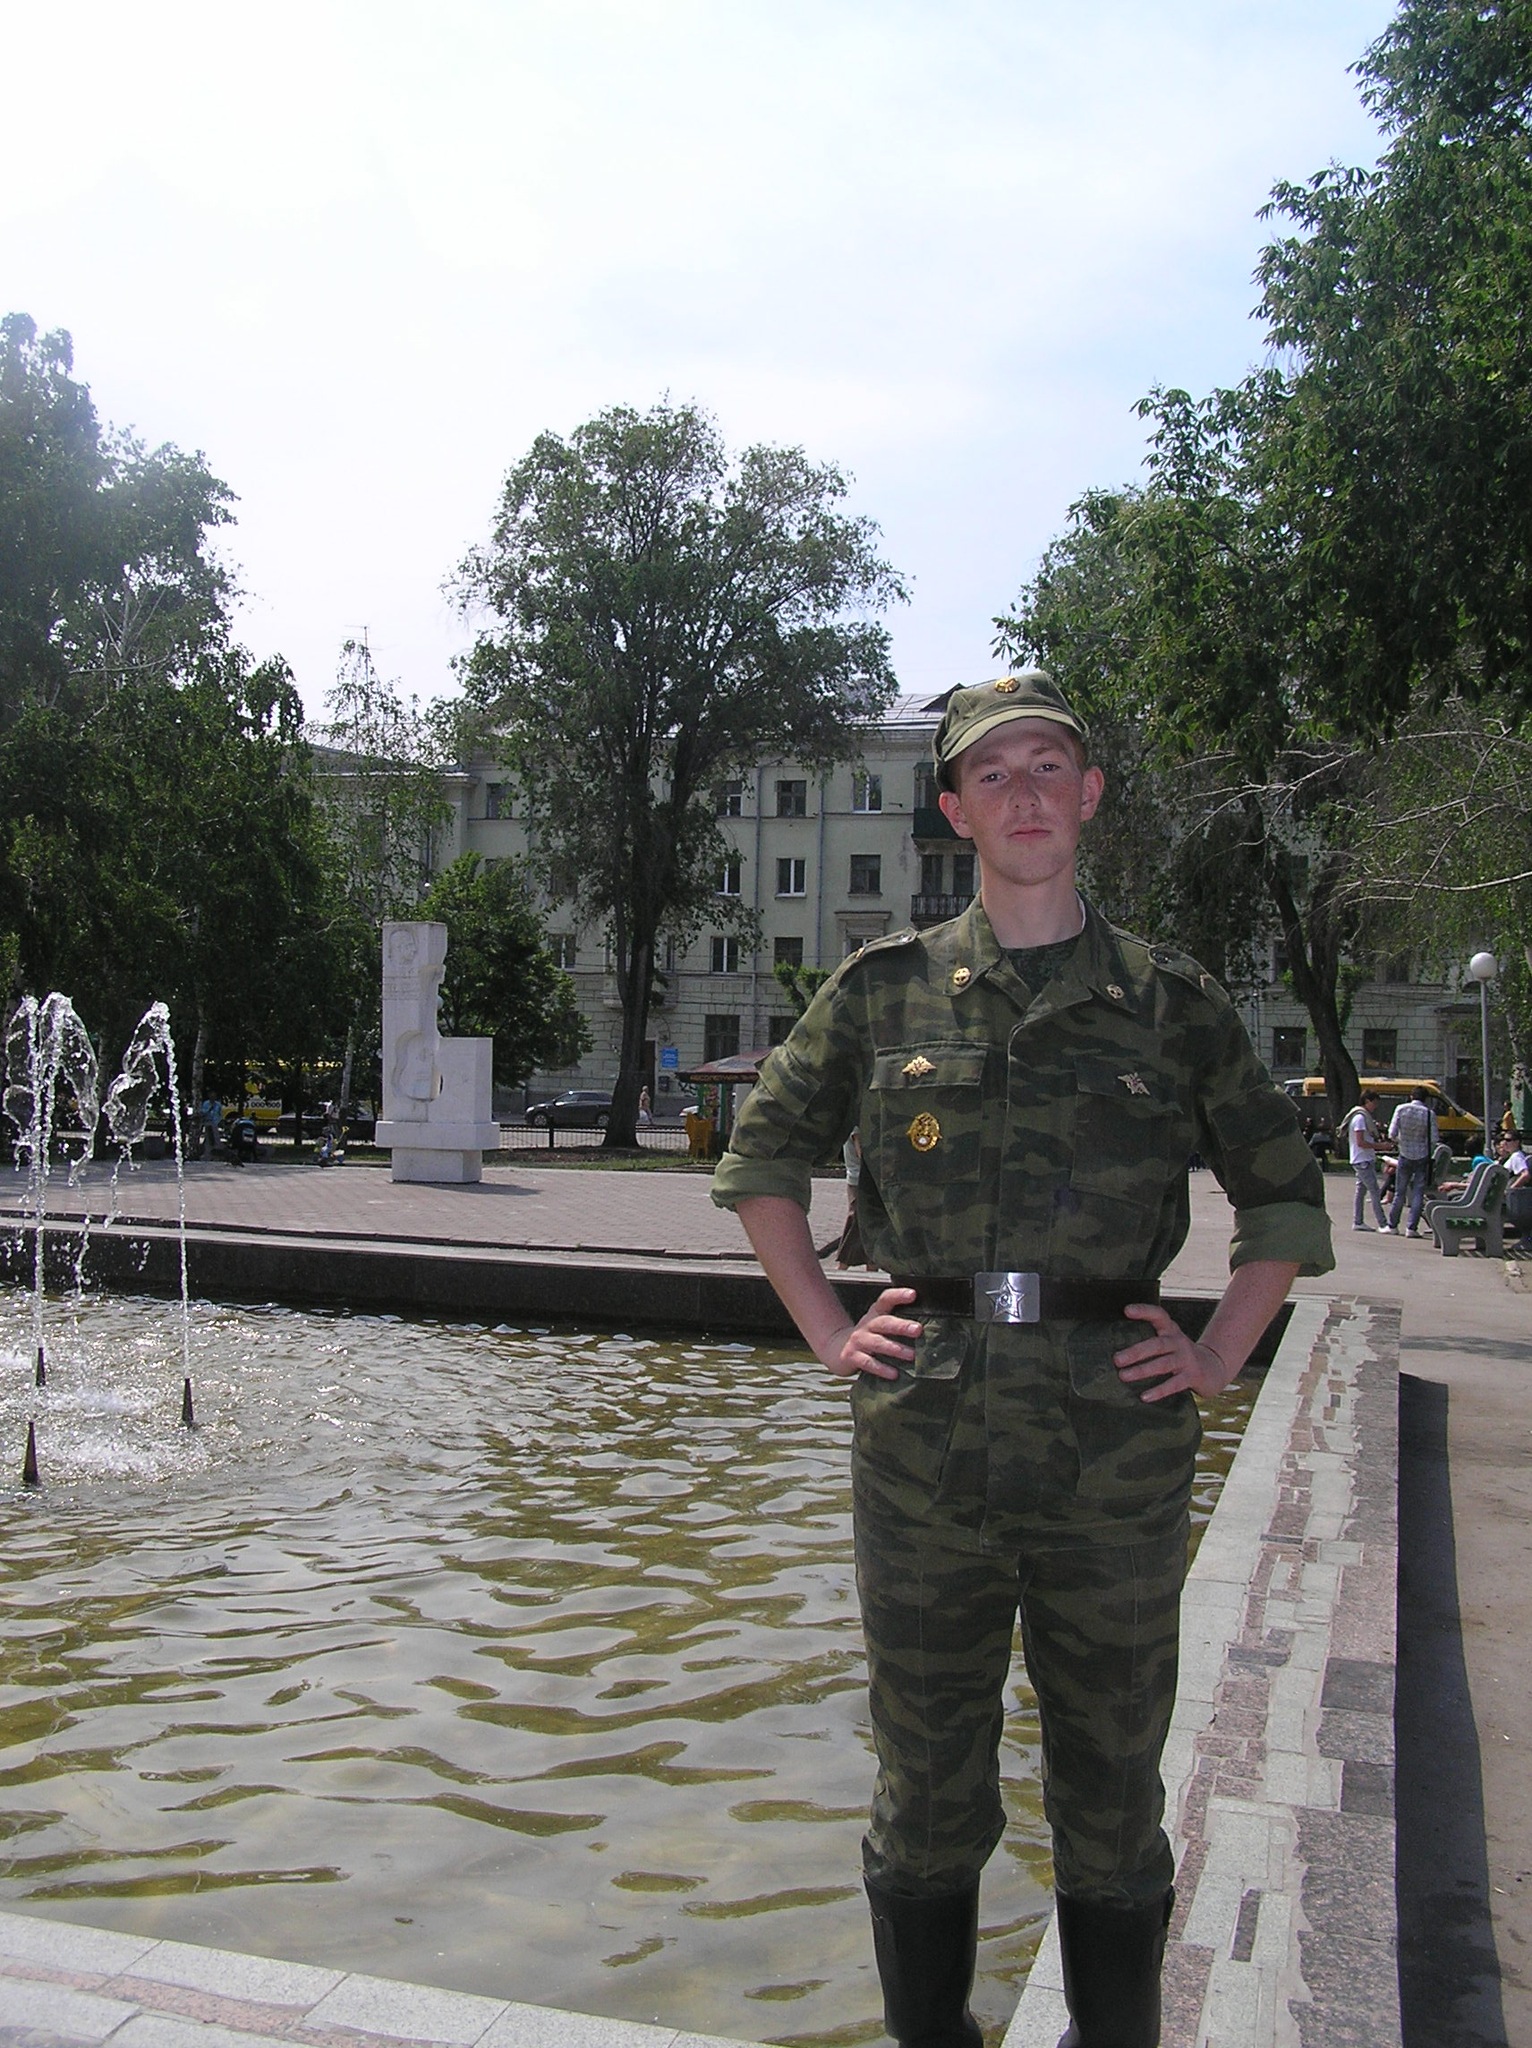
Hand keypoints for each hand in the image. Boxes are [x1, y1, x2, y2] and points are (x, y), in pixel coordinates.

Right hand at [820, 1287, 921, 1379]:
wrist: (837, 1348)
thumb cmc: (868, 1335)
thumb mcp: (878, 1323)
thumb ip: (897, 1321)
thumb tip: (930, 1324)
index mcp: (875, 1314)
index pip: (886, 1299)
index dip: (898, 1295)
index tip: (913, 1294)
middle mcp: (867, 1325)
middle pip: (884, 1322)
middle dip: (901, 1326)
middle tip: (918, 1329)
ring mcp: (859, 1341)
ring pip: (878, 1343)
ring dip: (896, 1349)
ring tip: (912, 1355)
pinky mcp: (853, 1357)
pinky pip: (868, 1363)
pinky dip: (881, 1368)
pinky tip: (894, 1374)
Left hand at [1112, 1303, 1237, 1401]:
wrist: (1214, 1368)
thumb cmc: (1180, 1354)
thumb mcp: (1169, 1341)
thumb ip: (1150, 1340)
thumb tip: (1116, 1351)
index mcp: (1171, 1330)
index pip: (1158, 1315)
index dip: (1144, 1311)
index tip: (1126, 1310)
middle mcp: (1179, 1342)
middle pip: (1157, 1344)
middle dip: (1136, 1352)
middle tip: (1116, 1359)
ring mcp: (1187, 1359)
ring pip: (1163, 1364)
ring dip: (1142, 1370)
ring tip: (1124, 1376)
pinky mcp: (1192, 1376)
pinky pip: (1174, 1384)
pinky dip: (1159, 1390)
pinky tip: (1144, 1396)